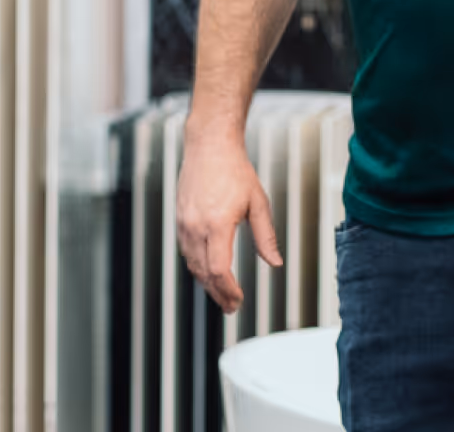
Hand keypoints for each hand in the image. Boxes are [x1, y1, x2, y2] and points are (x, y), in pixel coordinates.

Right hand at [175, 134, 282, 314]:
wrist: (209, 146)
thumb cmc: (235, 170)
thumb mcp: (258, 204)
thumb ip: (266, 236)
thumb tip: (275, 263)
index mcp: (217, 224)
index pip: (219, 270)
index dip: (229, 291)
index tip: (239, 301)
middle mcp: (196, 226)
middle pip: (203, 273)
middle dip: (218, 293)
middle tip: (231, 307)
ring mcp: (184, 222)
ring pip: (192, 263)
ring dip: (206, 282)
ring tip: (221, 293)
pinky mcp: (179, 218)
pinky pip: (186, 250)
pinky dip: (197, 265)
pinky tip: (208, 269)